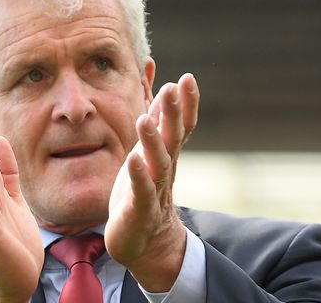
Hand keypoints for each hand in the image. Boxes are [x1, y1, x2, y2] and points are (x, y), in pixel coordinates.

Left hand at [104, 73, 198, 291]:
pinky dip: (138, 176)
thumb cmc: (145, 190)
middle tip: (173, 88)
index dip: (186, 103)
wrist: (146, 242)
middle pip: (173, 139)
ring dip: (152, 141)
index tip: (187, 78)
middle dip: (174, 113)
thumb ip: (158, 120)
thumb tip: (167, 88)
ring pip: (158, 163)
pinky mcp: (140, 210)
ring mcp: (154, 189)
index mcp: (167, 154)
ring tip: (144, 119)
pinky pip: (141, 191)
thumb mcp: (150, 151)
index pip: (181, 126)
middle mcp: (165, 169)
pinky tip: (133, 159)